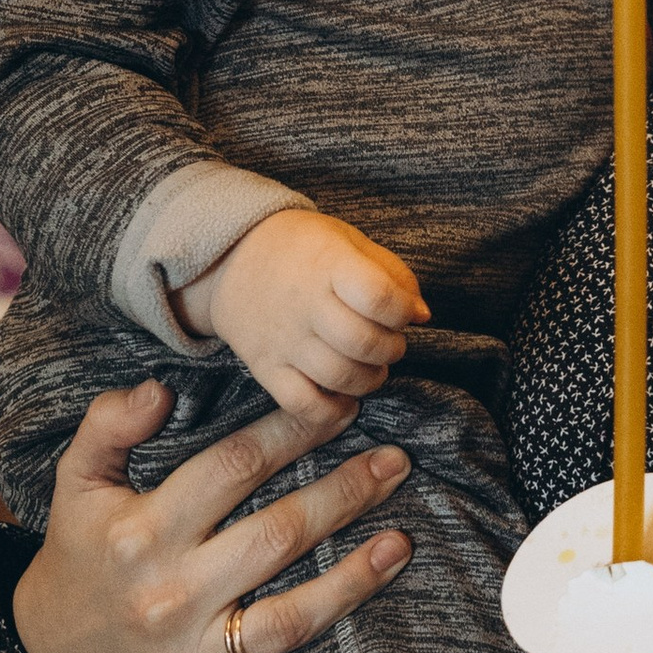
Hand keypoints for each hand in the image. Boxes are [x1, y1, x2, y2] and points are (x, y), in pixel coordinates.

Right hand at [11, 380, 411, 652]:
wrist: (52, 644)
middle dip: (343, 496)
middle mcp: (169, 596)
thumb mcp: (78, 478)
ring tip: (402, 545)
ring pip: (289, 620)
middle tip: (396, 462)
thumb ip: (110, 424)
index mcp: (142, 533)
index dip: (293, 432)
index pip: (233, 468)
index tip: (343, 407)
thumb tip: (162, 389)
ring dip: (353, 584)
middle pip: (276, 538)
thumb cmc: (84, 548)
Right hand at [179, 208, 428, 412]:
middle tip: (389, 342)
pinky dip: (331, 411)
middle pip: (362, 342)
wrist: (231, 257)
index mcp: (329, 264)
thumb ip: (393, 273)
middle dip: (391, 349)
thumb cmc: (303, 248)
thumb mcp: (350, 241)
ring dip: (370, 379)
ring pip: (339, 376)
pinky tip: (345, 398)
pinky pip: (302, 404)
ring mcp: (282, 339)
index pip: (379, 297)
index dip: (404, 311)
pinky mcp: (264, 366)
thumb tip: (422, 315)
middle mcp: (304, 304)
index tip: (405, 312)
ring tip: (371, 367)